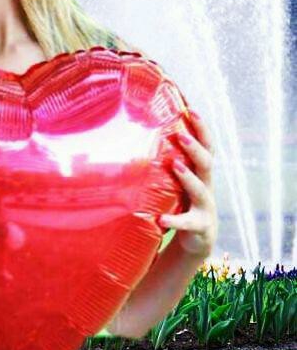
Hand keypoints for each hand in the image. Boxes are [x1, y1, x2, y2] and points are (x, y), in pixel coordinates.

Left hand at [159, 110, 217, 258]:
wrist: (199, 238)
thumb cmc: (185, 202)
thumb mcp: (179, 182)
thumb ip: (170, 163)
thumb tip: (142, 137)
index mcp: (202, 173)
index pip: (207, 146)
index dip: (202, 129)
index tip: (191, 110)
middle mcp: (207, 186)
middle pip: (207, 163)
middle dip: (195, 148)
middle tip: (181, 135)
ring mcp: (205, 207)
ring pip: (200, 190)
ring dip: (188, 177)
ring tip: (175, 165)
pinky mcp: (199, 226)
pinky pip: (187, 223)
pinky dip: (174, 221)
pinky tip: (160, 220)